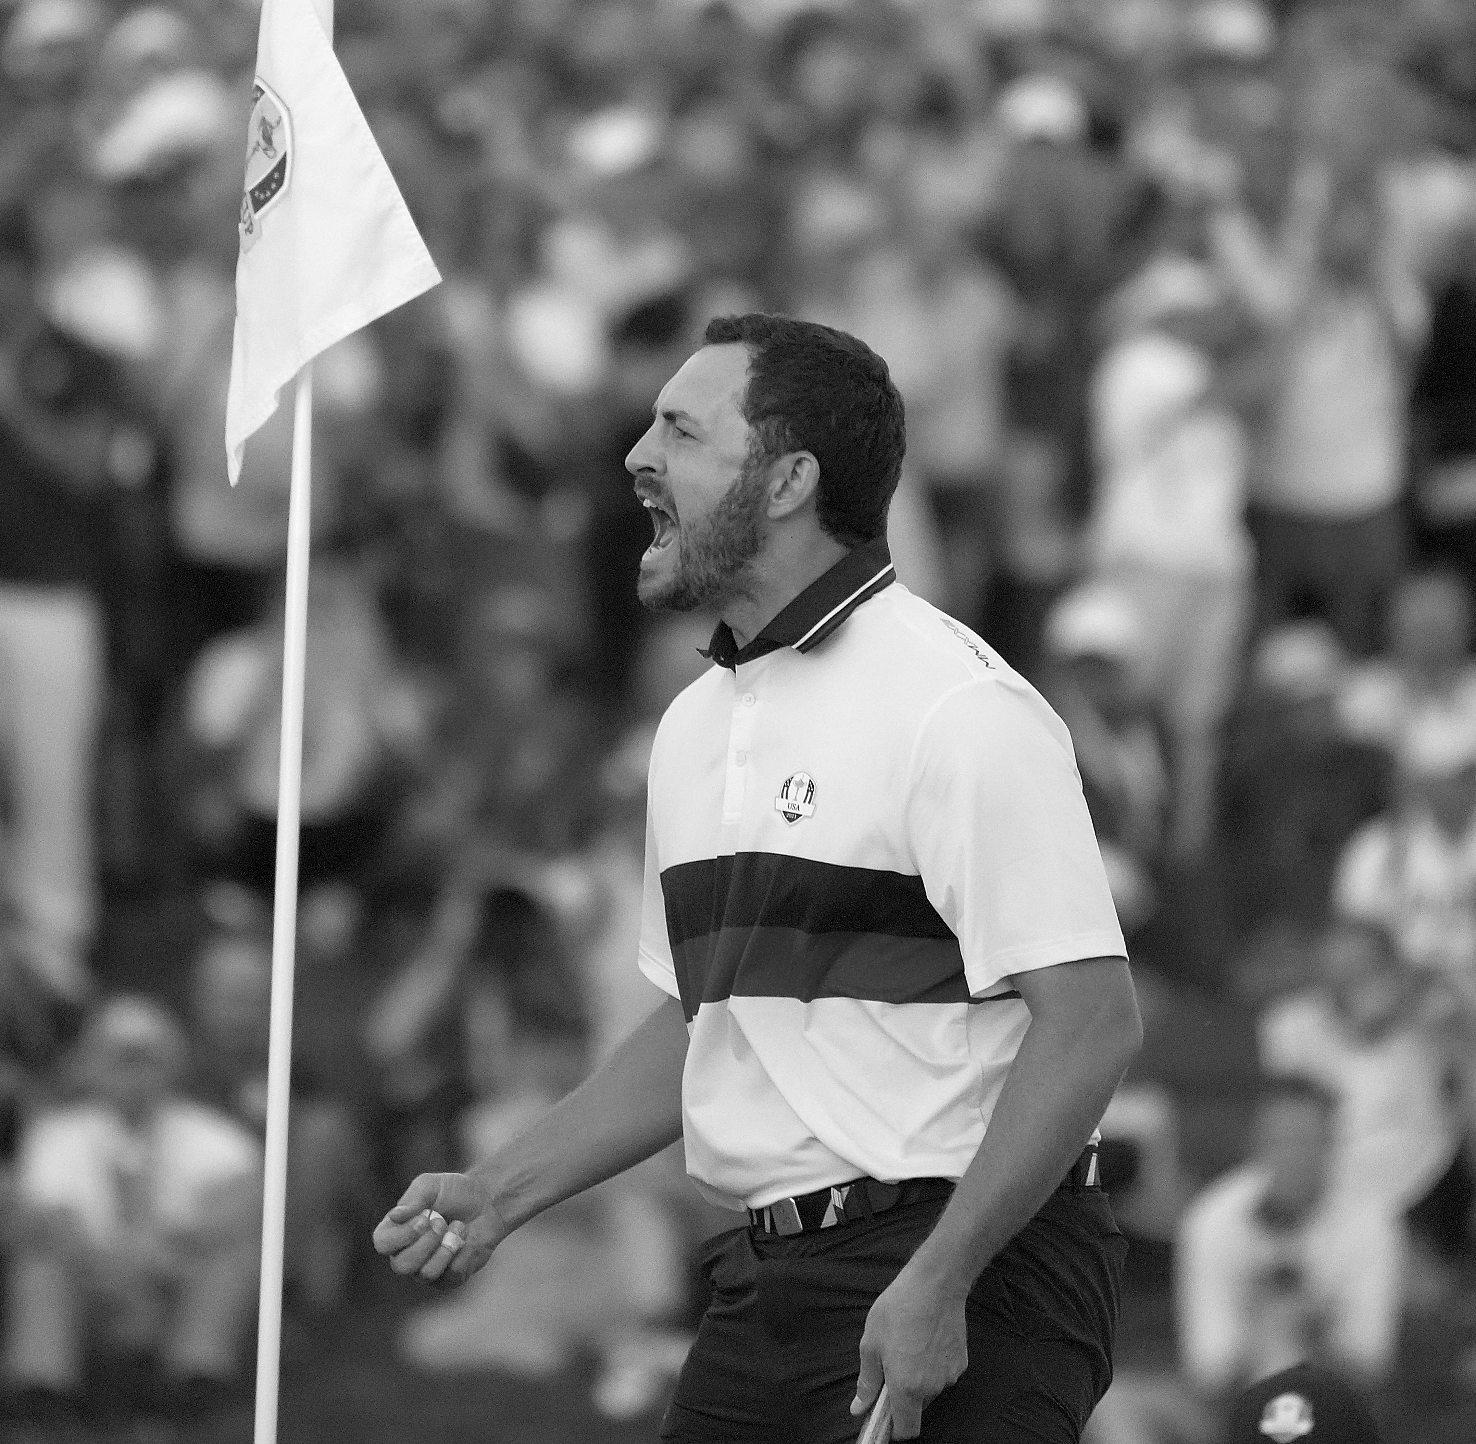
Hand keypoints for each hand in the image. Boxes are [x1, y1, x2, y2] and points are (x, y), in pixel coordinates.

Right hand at [371, 1170, 509, 1285]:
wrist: (487, 1201)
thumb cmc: (454, 1192)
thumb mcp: (432, 1185)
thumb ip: (412, 1199)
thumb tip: (394, 1216)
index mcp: (396, 1231)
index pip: (383, 1244)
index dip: (402, 1235)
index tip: (424, 1217)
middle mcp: (407, 1254)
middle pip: (402, 1265)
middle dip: (426, 1243)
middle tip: (442, 1222)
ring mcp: (427, 1269)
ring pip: (426, 1274)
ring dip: (446, 1247)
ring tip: (458, 1226)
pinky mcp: (449, 1278)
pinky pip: (451, 1275)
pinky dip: (463, 1253)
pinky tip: (467, 1239)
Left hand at [850, 1264, 968, 1439]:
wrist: (935, 1284)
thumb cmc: (898, 1310)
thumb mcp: (871, 1343)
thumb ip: (867, 1382)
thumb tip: (859, 1407)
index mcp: (907, 1388)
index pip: (907, 1430)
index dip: (895, 1428)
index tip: (885, 1414)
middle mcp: (933, 1388)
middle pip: (917, 1406)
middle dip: (905, 1393)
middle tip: (892, 1362)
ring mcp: (950, 1375)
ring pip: (931, 1388)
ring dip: (920, 1376)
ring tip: (909, 1344)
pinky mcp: (962, 1360)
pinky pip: (943, 1372)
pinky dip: (934, 1364)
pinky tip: (926, 1338)